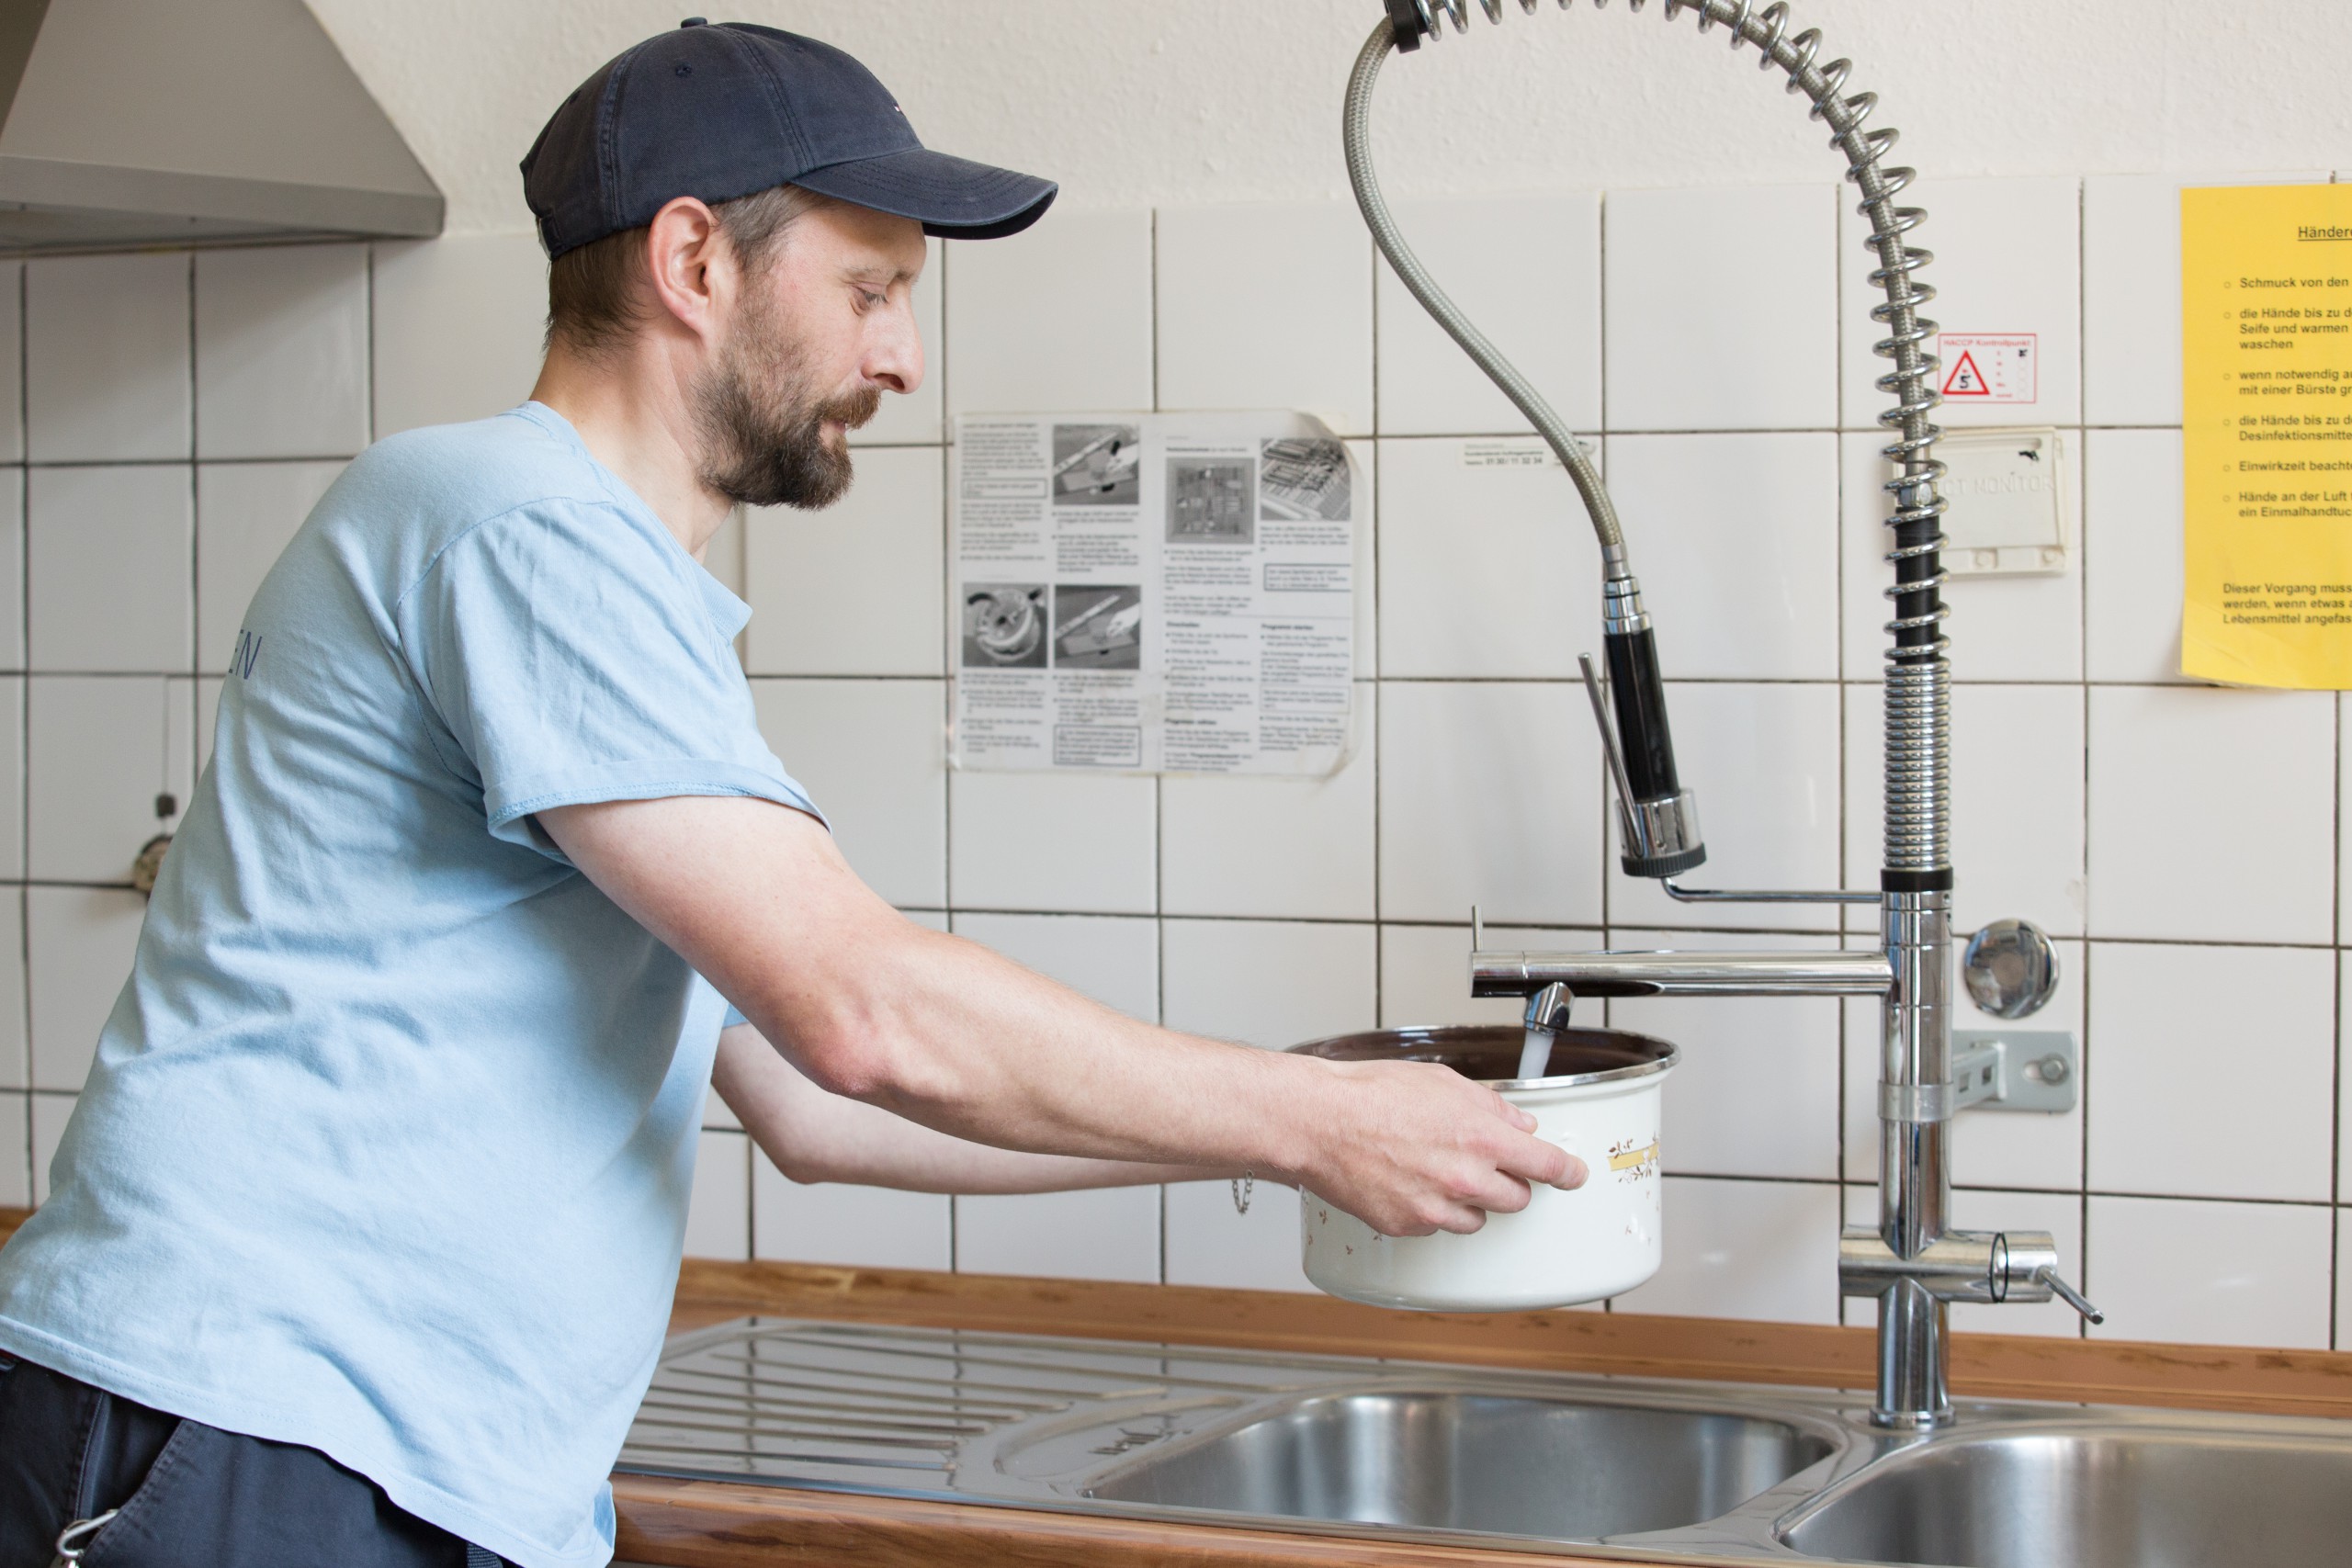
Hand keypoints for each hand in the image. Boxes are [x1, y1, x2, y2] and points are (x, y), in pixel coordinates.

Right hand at [1297, 1059, 1586, 1236]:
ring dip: (1470, 1201)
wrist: (1319, 1122)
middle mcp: (1465, 1179)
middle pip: (1517, 1199)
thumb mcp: (1442, 1082)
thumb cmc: (1371, 1095)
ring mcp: (1436, 1209)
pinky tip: (1408, 1181)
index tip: (1574, 1176)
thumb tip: (1518, 1124)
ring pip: (1478, 1219)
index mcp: (1481, 1138)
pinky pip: (1437, 1226)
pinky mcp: (1408, 1226)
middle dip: (1509, 1183)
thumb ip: (1490, 1107)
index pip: (1545, 1164)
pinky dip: (1432, 1210)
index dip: (1567, 1172)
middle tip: (1484, 1165)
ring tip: (1436, 1170)